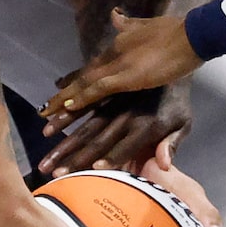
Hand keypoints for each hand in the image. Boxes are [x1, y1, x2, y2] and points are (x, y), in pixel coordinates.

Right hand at [40, 81, 191, 174]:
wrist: (175, 54)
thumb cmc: (177, 100)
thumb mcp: (183, 123)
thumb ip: (171, 144)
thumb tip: (164, 166)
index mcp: (146, 126)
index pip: (125, 148)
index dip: (108, 159)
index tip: (87, 172)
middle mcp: (126, 114)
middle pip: (96, 138)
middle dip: (71, 155)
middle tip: (48, 169)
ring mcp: (114, 98)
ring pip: (84, 117)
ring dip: (62, 131)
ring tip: (43, 143)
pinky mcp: (107, 86)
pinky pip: (82, 99)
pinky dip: (66, 106)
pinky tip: (47, 114)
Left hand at [42, 12, 203, 127]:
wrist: (190, 33)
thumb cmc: (174, 31)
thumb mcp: (145, 24)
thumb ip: (127, 23)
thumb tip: (114, 13)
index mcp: (117, 47)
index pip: (90, 68)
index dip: (73, 81)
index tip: (57, 90)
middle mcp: (112, 56)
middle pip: (82, 79)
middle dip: (62, 97)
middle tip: (42, 111)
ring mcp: (118, 66)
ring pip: (84, 86)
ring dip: (65, 103)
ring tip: (47, 117)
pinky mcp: (128, 77)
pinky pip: (99, 90)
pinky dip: (82, 99)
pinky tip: (69, 108)